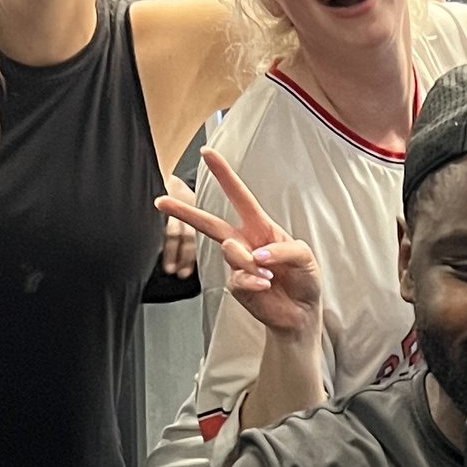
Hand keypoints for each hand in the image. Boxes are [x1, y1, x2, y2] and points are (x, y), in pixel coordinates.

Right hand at [157, 147, 324, 334]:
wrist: (301, 314)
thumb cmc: (304, 279)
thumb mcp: (304, 256)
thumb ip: (282, 250)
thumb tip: (255, 255)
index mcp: (260, 227)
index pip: (239, 196)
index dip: (224, 175)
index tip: (207, 153)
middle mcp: (245, 243)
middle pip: (210, 223)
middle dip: (185, 211)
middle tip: (162, 200)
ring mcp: (237, 265)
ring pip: (231, 251)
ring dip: (252, 262)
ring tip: (271, 275)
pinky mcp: (236, 286)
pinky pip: (238, 278)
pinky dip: (254, 281)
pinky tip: (265, 286)